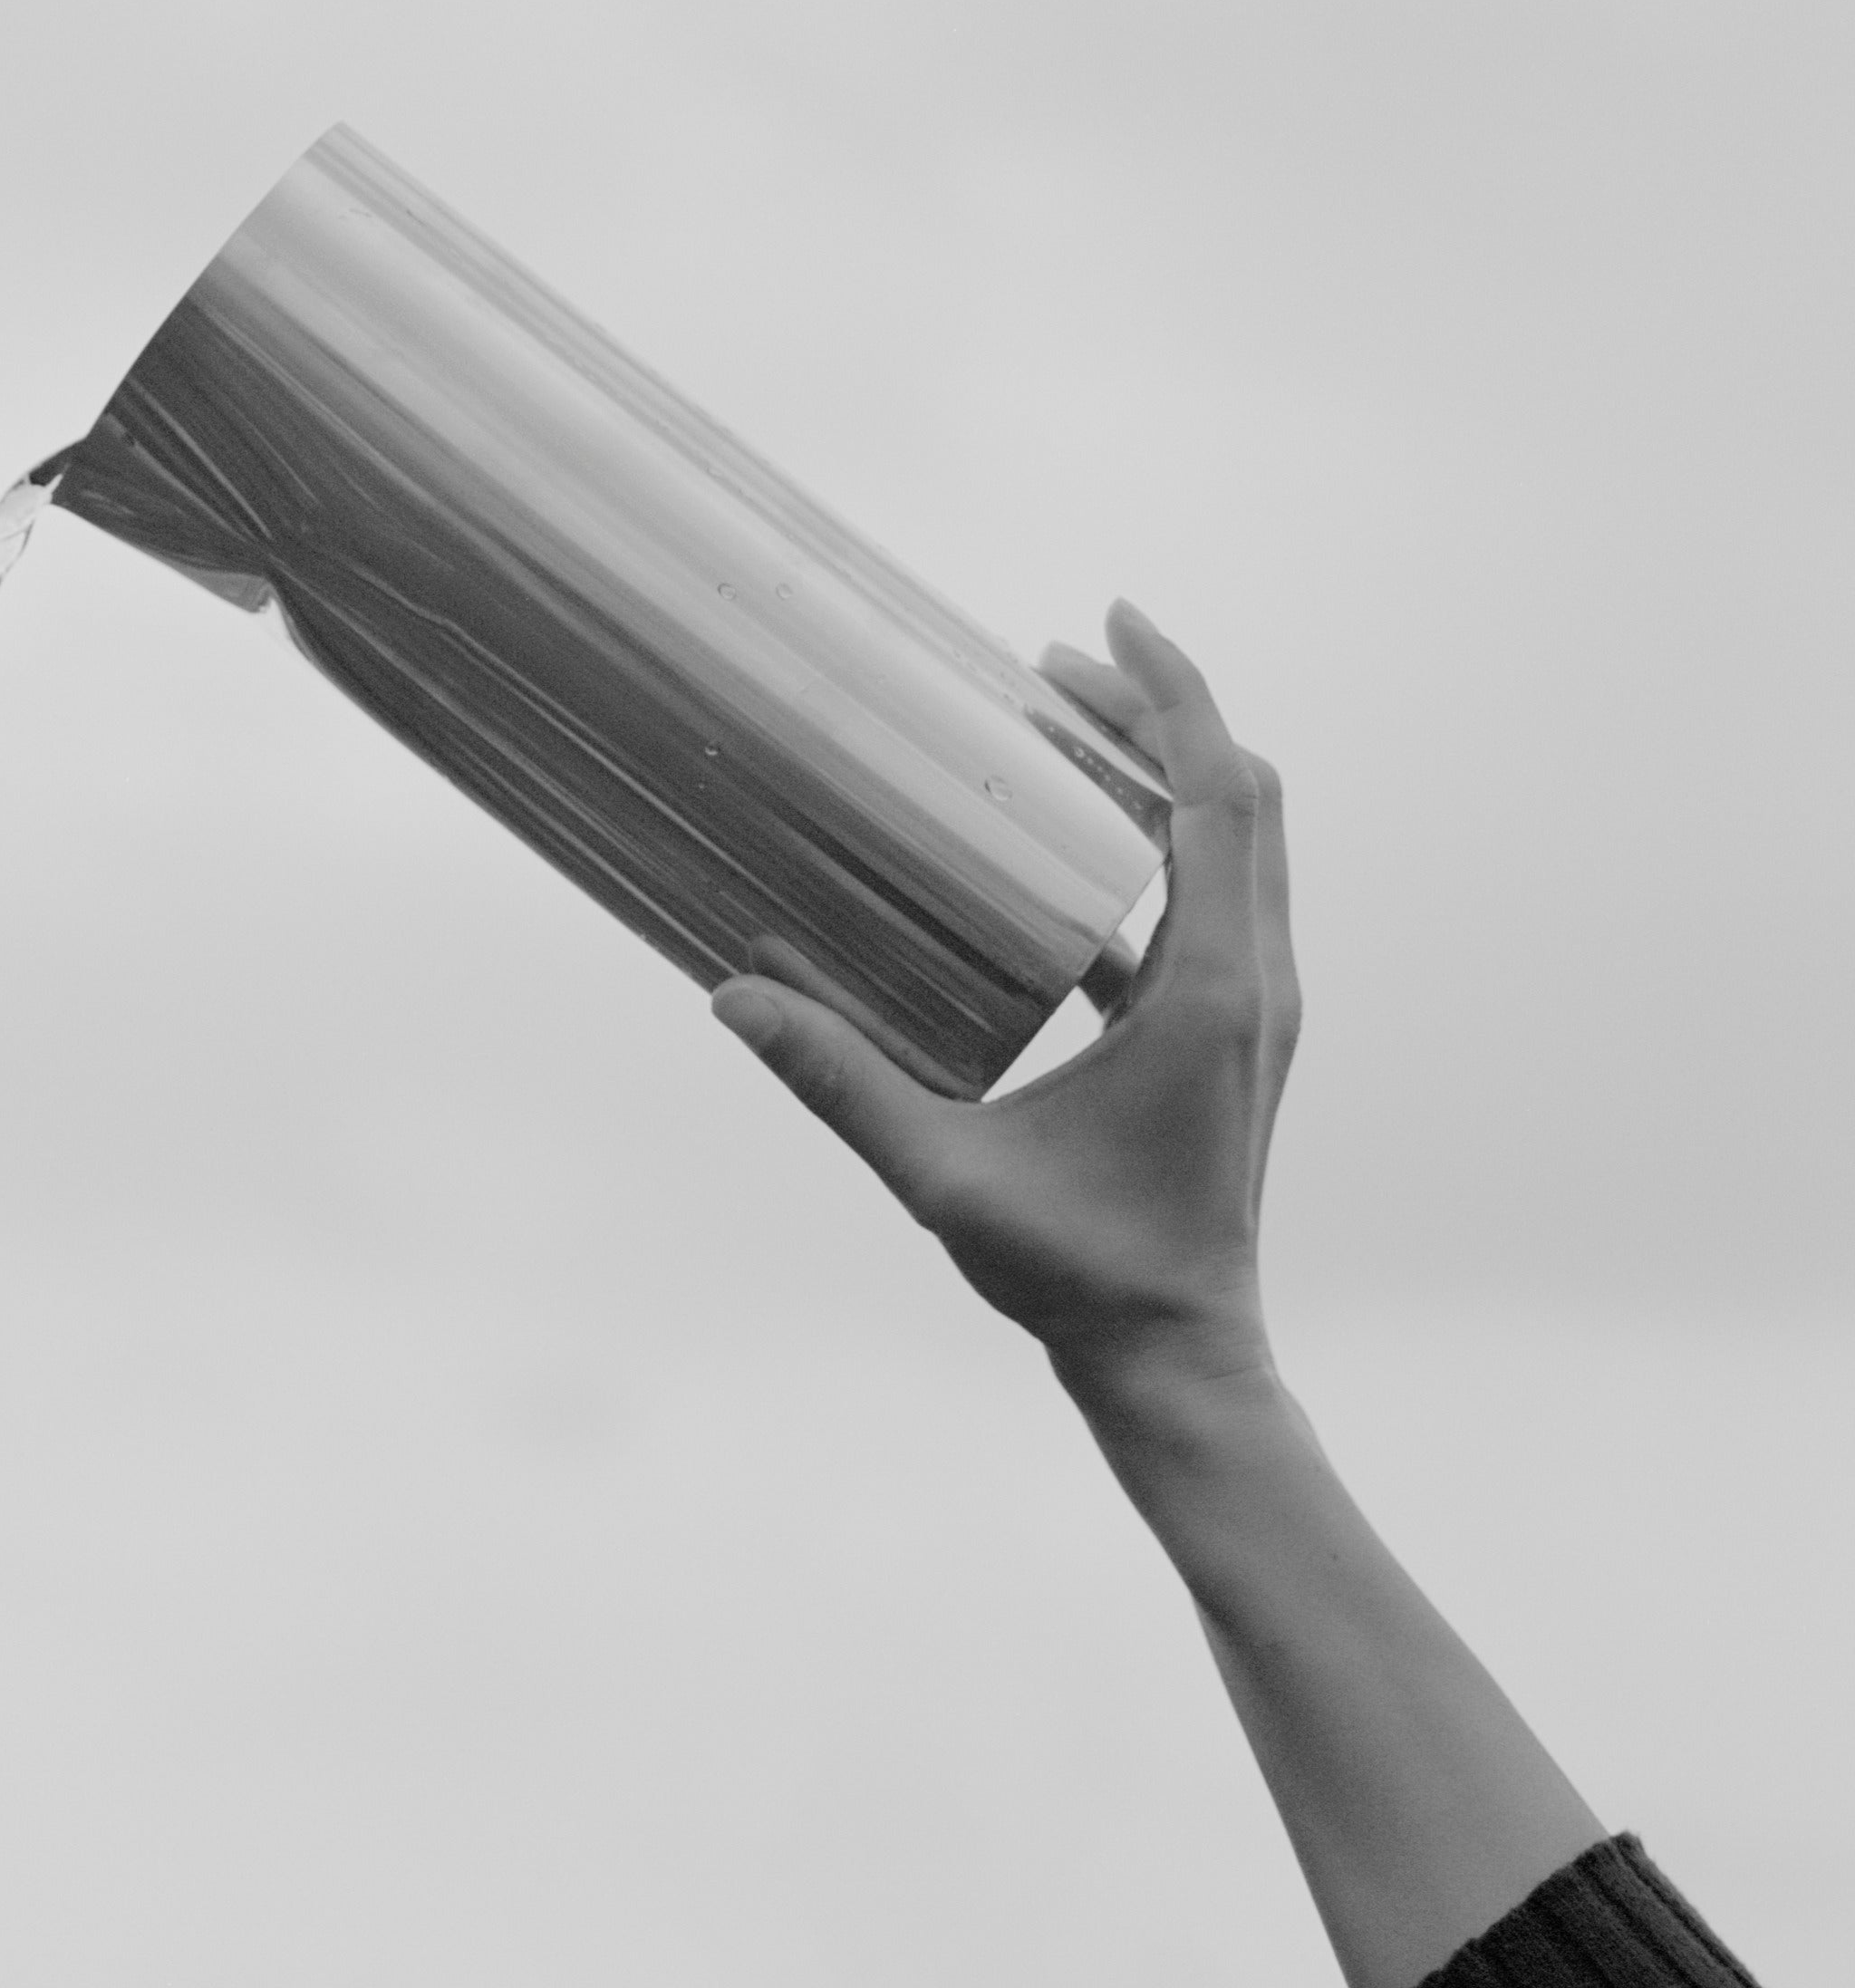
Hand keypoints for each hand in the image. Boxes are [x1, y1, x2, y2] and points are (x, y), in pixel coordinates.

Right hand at [713, 601, 1297, 1403]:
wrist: (1180, 1365)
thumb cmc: (1082, 1280)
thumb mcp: (947, 1178)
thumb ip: (840, 1083)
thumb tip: (732, 996)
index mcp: (1216, 993)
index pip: (1222, 798)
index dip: (1176, 695)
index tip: (1110, 622)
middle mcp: (1256, 984)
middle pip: (1238, 799)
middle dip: (1158, 713)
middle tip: (1055, 666)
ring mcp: (1253, 1011)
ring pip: (1233, 847)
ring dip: (1161, 775)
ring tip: (1061, 730)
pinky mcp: (1231, 1037)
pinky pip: (1209, 903)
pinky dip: (1153, 849)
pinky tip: (1060, 858)